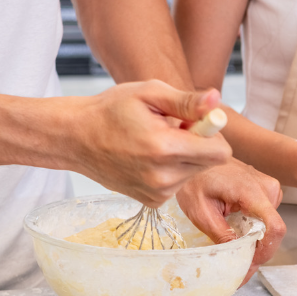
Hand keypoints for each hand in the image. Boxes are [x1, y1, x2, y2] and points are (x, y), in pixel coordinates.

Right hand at [72, 80, 231, 206]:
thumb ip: (186, 101)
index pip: (220, 153)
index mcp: (165, 148)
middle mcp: (164, 177)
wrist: (76, 138)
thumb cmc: (111, 110)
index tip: (196, 123)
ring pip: (193, 174)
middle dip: (198, 144)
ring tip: (156, 143)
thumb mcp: (149, 93)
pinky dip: (171, 171)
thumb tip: (216, 101)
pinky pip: (178, 184)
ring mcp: (158, 193)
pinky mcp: (153, 201)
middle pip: (209, 163)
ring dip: (184, 158)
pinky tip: (149, 158)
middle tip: (171, 130)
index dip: (213, 135)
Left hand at [176, 159, 285, 283]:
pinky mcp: (265, 189)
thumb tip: (237, 258)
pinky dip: (253, 229)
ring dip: (254, 240)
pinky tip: (237, 230)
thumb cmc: (195, 177)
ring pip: (269, 226)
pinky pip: (265, 217)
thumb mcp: (200, 211)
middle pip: (272, 231)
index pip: (274, 228)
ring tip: (233, 246)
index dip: (265, 252)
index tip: (250, 265)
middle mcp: (267, 188)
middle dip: (256, 251)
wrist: (196, 153)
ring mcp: (268, 187)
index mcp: (251, 191)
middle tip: (238, 267)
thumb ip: (221, 235)